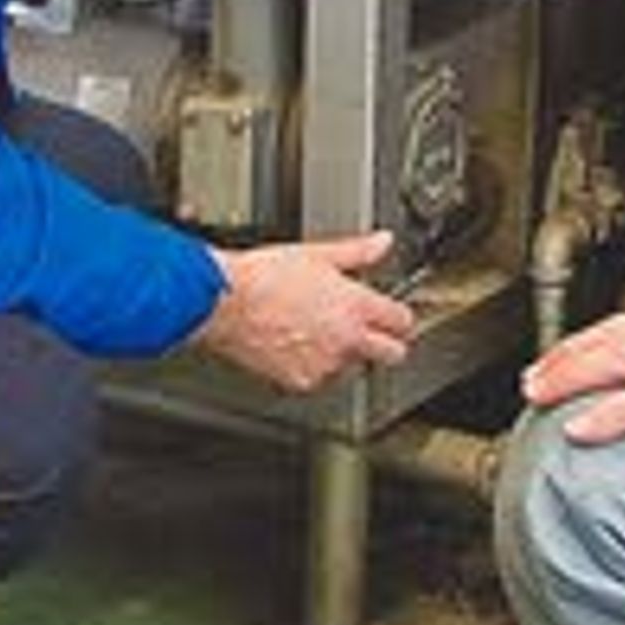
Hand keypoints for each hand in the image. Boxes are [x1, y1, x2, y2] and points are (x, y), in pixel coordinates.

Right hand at [191, 231, 417, 393]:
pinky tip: (295, 346)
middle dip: (386, 344)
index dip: (397, 316)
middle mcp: (346, 339)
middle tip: (369, 332)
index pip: (401, 320)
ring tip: (316, 333)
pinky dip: (312, 368)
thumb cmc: (262, 277)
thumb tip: (382, 242)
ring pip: (353, 367)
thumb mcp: (316, 254)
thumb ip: (357, 251)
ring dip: (343, 355)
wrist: (223, 302)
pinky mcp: (301, 382)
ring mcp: (325, 364)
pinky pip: (319, 379)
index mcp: (355, 305)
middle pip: (393, 354)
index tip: (390, 314)